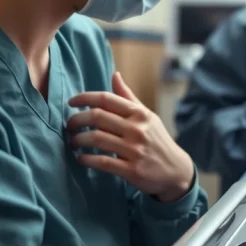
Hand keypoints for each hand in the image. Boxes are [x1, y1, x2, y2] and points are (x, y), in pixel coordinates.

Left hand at [67, 72, 194, 202]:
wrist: (176, 170)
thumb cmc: (157, 140)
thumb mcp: (147, 116)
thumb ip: (128, 97)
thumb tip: (114, 75)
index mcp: (140, 113)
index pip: (106, 99)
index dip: (84, 98)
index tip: (71, 102)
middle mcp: (138, 129)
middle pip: (97, 117)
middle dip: (76, 120)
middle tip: (69, 126)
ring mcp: (135, 150)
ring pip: (96, 138)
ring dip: (78, 140)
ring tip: (74, 142)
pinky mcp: (132, 170)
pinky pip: (102, 162)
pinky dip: (87, 159)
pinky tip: (81, 158)